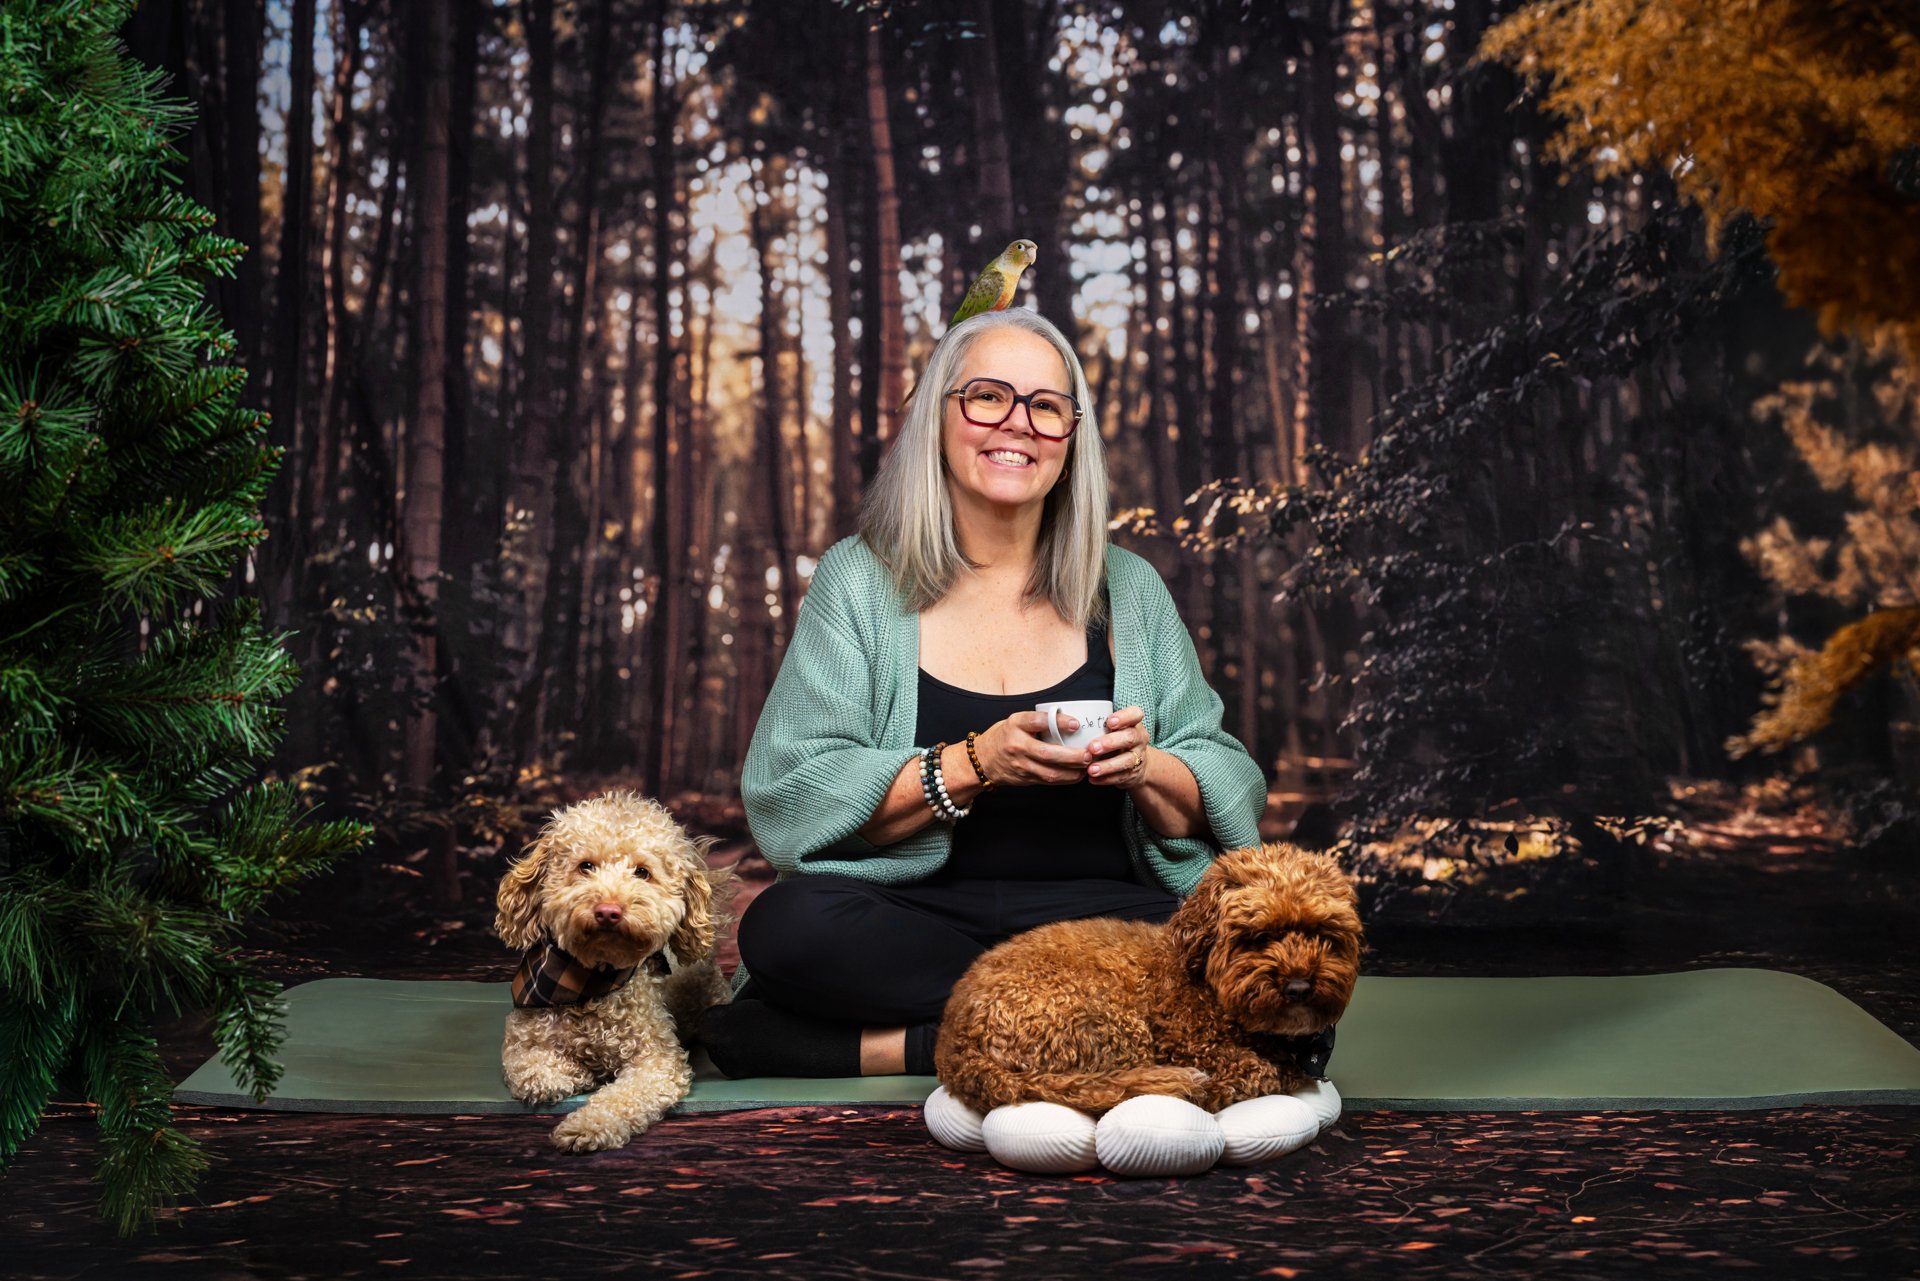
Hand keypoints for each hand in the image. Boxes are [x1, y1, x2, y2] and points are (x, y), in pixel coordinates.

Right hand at [975, 713, 1090, 786]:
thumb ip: (1038, 721)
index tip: (1076, 724)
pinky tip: (1077, 775)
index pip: (1037, 721)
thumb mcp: (1016, 721)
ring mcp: (1020, 765)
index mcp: (1015, 725)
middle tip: (1088, 754)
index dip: (1058, 722)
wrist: (983, 760)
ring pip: (1050, 772)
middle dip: (1072, 756)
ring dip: (1072, 771)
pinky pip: (1049, 781)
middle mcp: (1017, 745)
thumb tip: (1069, 721)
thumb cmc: (1005, 736)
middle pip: (1047, 753)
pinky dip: (1066, 779)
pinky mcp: (1025, 778)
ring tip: (1088, 766)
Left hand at [1084, 705, 1150, 787]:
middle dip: (1110, 743)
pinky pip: (1120, 777)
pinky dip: (1106, 779)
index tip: (1110, 722)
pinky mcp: (1133, 773)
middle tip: (1092, 748)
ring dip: (1107, 765)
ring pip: (1126, 761)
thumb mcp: (1114, 729)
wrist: (1136, 763)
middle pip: (1129, 738)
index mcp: (1133, 724)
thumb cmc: (1117, 739)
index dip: (1124, 717)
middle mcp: (1138, 739)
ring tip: (1091, 769)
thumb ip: (1099, 725)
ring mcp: (1138, 757)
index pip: (1135, 714)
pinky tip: (1093, 779)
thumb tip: (1070, 723)